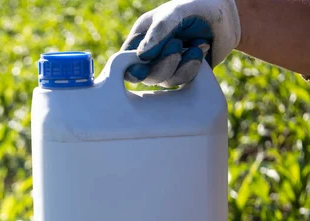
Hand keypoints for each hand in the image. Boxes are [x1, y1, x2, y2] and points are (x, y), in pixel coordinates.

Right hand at [120, 0, 240, 86]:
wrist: (226, 18)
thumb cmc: (195, 8)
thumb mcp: (175, 13)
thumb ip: (158, 31)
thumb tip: (143, 56)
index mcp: (140, 39)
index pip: (125, 61)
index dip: (131, 69)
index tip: (141, 69)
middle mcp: (151, 56)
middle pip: (145, 76)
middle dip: (162, 63)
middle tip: (176, 44)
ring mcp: (167, 67)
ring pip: (164, 80)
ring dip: (181, 64)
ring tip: (195, 44)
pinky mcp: (183, 74)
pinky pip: (182, 80)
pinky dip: (193, 65)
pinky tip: (200, 49)